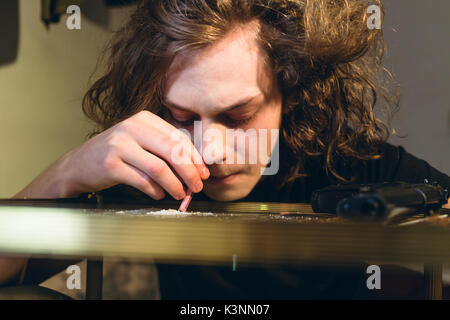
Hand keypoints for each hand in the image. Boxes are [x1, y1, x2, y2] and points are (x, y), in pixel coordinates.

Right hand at [15, 111, 208, 199]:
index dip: (195, 158)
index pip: (178, 138)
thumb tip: (195, 168)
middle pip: (172, 151)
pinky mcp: (110, 165)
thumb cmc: (116, 154)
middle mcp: (131, 127)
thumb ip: (164, 149)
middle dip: (189, 172)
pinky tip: (160, 195)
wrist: (78, 165)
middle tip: (197, 187)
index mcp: (143, 119)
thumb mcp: (140, 141)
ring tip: (180, 194)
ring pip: (159, 168)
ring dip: (174, 185)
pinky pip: (143, 181)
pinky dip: (156, 191)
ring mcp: (119, 145)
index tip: (203, 173)